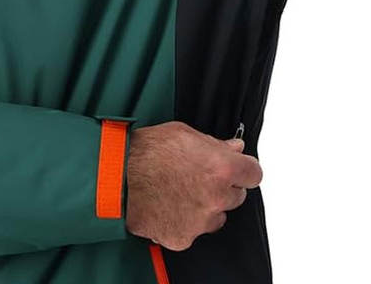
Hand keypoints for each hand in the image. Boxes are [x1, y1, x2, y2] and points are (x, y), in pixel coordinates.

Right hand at [125, 121, 263, 250]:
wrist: (116, 177)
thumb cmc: (146, 151)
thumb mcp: (183, 133)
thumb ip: (215, 143)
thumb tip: (234, 147)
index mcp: (221, 167)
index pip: (254, 174)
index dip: (244, 170)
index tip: (237, 169)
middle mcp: (216, 197)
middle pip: (236, 196)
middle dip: (223, 186)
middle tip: (198, 177)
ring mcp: (201, 220)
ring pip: (217, 216)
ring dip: (206, 206)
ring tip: (180, 191)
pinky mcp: (184, 237)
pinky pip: (194, 230)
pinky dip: (185, 221)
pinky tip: (168, 205)